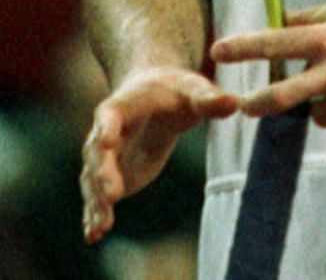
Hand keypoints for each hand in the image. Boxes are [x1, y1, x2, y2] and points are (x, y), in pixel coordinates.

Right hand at [81, 66, 237, 241]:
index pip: (110, 115)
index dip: (107, 128)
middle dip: (103, 174)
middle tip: (113, 195)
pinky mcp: (109, 176)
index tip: (106, 142)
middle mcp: (104, 132)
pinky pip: (97, 195)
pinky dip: (94, 214)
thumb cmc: (176, 90)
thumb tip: (232, 103)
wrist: (156, 95)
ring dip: (96, 202)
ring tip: (102, 226)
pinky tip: (94, 235)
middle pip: (98, 154)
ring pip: (93, 180)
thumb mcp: (193, 89)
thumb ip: (208, 98)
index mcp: (122, 105)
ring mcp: (104, 157)